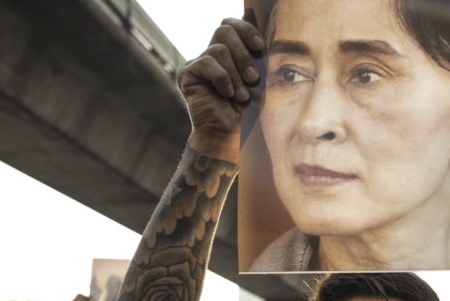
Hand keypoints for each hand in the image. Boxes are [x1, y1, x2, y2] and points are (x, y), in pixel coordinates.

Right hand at [178, 9, 263, 155]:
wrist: (232, 139)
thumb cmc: (250, 113)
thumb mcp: (261, 79)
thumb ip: (257, 52)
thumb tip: (254, 13)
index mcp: (232, 53)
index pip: (234, 24)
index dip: (247, 29)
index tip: (261, 47)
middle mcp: (214, 54)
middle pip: (225, 27)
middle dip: (243, 52)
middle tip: (253, 78)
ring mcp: (200, 63)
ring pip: (219, 48)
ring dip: (235, 73)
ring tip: (242, 96)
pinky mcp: (188, 74)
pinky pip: (206, 63)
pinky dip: (221, 78)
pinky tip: (228, 94)